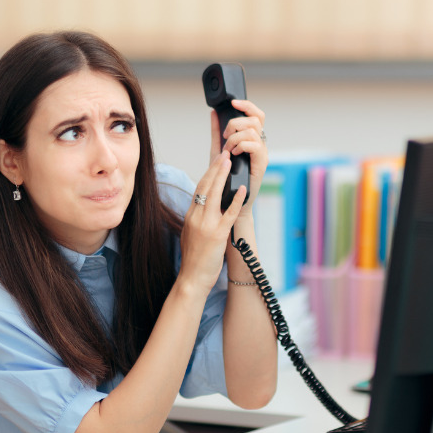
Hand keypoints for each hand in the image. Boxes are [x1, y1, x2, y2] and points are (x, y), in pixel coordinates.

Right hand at [179, 151, 246, 291]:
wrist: (192, 278)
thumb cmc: (195, 259)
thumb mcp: (192, 234)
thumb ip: (200, 219)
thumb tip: (210, 208)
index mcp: (191, 216)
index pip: (199, 189)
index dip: (208, 173)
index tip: (216, 161)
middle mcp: (197, 217)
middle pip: (205, 187)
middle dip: (215, 168)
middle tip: (224, 153)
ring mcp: (206, 225)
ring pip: (214, 195)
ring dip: (222, 176)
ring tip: (230, 162)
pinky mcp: (217, 235)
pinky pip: (228, 214)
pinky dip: (235, 200)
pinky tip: (241, 190)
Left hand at [209, 99, 266, 215]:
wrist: (230, 199)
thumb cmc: (225, 177)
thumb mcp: (218, 150)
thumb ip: (217, 132)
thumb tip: (214, 113)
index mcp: (252, 138)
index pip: (256, 115)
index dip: (247, 105)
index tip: (233, 102)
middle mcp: (260, 144)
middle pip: (256, 119)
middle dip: (237, 123)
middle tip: (225, 136)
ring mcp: (262, 154)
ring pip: (253, 131)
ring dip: (235, 137)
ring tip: (227, 149)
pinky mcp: (261, 164)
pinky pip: (255, 146)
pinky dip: (241, 146)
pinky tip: (233, 153)